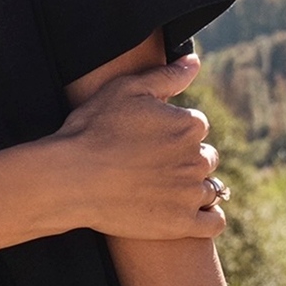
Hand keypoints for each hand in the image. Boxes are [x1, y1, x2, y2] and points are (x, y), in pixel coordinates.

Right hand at [51, 53, 225, 238]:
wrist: (71, 178)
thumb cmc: (93, 130)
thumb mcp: (126, 90)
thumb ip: (167, 76)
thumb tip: (194, 62)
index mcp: (189, 125)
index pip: (195, 127)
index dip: (172, 132)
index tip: (151, 140)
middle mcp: (197, 158)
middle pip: (205, 157)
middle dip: (185, 160)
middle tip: (154, 165)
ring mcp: (190, 193)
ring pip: (209, 188)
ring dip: (194, 188)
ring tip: (163, 190)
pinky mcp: (182, 223)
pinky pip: (214, 223)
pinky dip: (208, 218)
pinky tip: (192, 214)